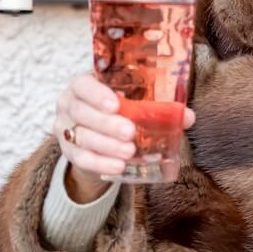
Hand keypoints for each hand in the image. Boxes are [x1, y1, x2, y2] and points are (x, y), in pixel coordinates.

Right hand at [53, 74, 194, 202]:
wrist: (97, 139)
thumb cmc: (117, 114)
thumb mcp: (132, 106)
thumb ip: (156, 108)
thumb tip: (187, 117)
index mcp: (83, 86)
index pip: (82, 85)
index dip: (96, 94)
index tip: (116, 104)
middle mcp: (69, 105)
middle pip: (82, 112)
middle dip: (106, 124)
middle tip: (130, 132)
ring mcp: (64, 129)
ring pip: (81, 137)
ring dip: (106, 145)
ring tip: (128, 152)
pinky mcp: (68, 152)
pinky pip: (81, 159)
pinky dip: (100, 163)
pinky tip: (117, 167)